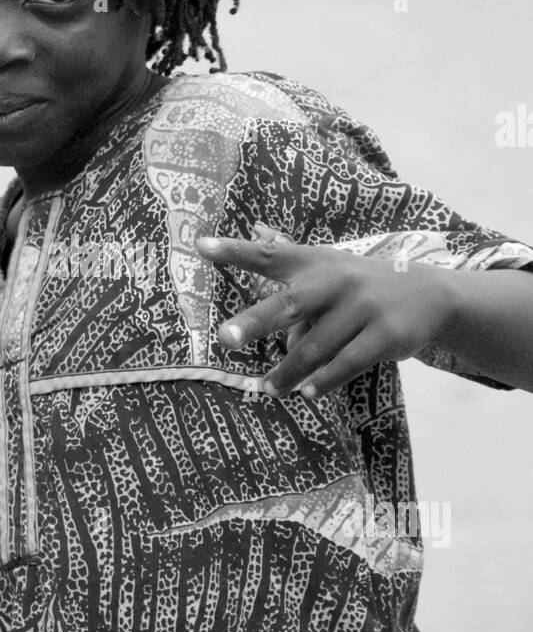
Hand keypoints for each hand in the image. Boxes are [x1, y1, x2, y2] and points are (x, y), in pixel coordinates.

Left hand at [195, 223, 457, 398]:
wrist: (430, 295)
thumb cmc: (361, 285)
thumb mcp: (328, 266)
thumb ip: (288, 262)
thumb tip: (255, 239)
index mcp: (315, 263)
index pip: (269, 253)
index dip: (235, 250)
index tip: (200, 246)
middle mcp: (336, 281)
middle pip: (289, 303)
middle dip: (256, 321)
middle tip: (226, 338)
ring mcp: (363, 308)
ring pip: (316, 347)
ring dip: (288, 371)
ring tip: (268, 388)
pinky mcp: (385, 335)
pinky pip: (348, 363)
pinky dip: (326, 379)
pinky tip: (308, 392)